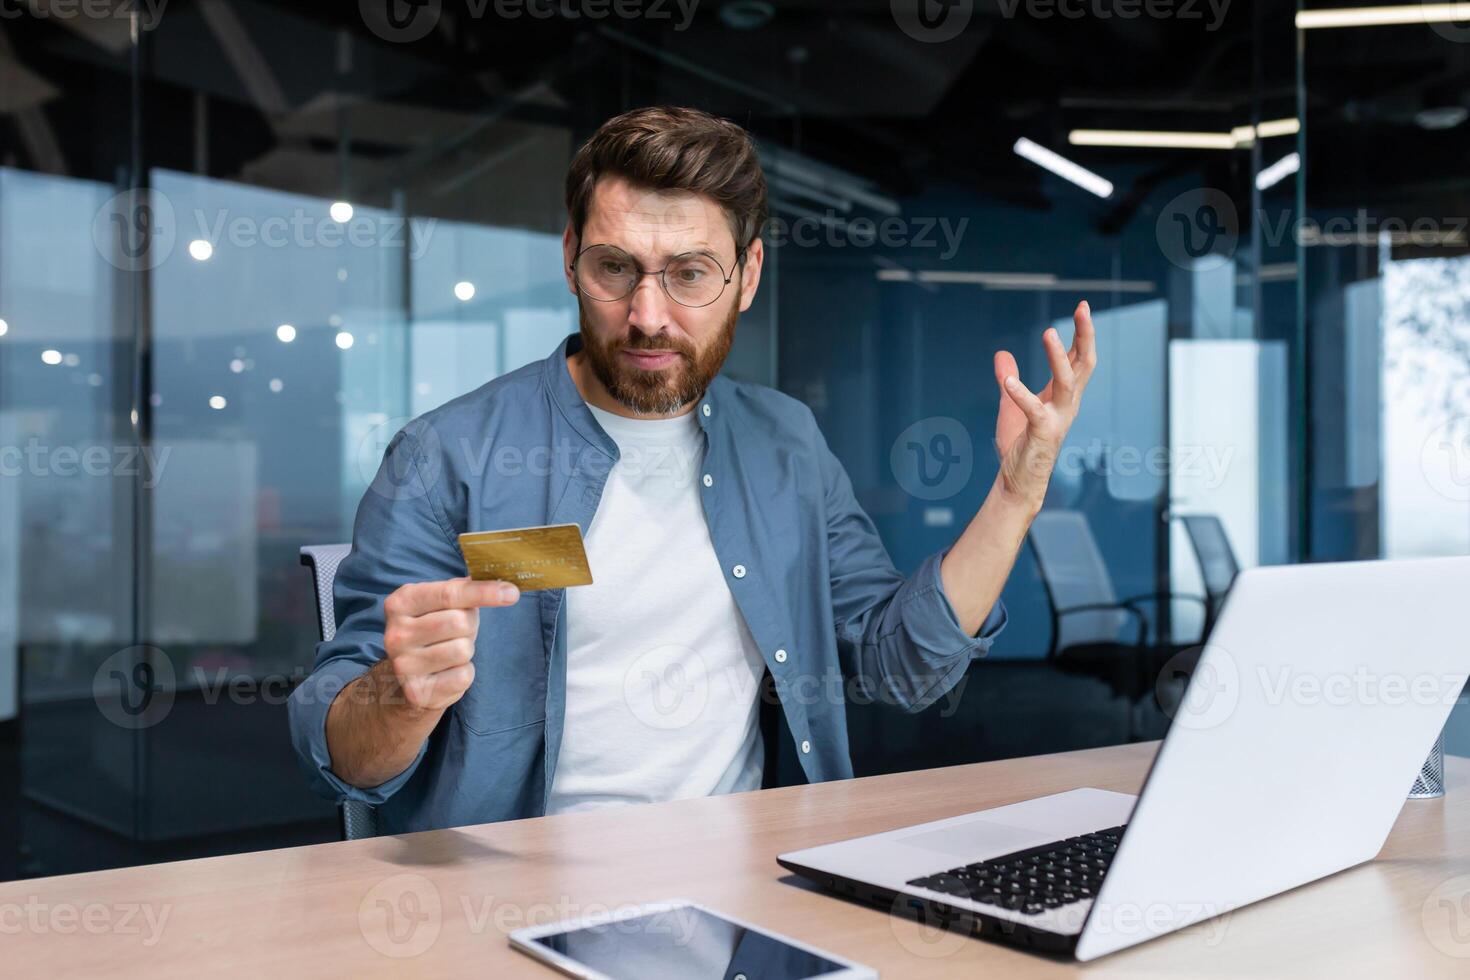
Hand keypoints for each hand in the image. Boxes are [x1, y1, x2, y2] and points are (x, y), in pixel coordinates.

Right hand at [380, 577, 519, 711]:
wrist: (402, 680)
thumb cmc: (430, 633)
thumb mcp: (436, 605)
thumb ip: (461, 591)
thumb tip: (504, 588)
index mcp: (400, 603)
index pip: (449, 594)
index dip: (483, 592)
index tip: (511, 593)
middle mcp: (396, 633)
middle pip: (460, 622)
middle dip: (470, 626)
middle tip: (457, 632)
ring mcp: (403, 665)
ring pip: (463, 650)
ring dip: (466, 650)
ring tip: (448, 652)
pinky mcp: (417, 691)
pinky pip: (463, 675)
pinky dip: (463, 672)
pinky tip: (445, 672)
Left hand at [991, 300, 1096, 507]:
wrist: (1018, 482)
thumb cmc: (1020, 446)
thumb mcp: (1010, 405)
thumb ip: (1009, 379)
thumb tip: (1002, 354)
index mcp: (1063, 396)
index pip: (1078, 358)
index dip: (1082, 333)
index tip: (1082, 306)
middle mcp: (1067, 404)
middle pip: (1084, 364)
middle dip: (1085, 335)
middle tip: (1083, 308)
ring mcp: (1058, 419)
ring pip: (1067, 382)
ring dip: (1058, 357)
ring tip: (1048, 332)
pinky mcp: (1042, 434)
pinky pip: (1034, 410)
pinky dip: (1021, 394)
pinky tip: (1007, 381)